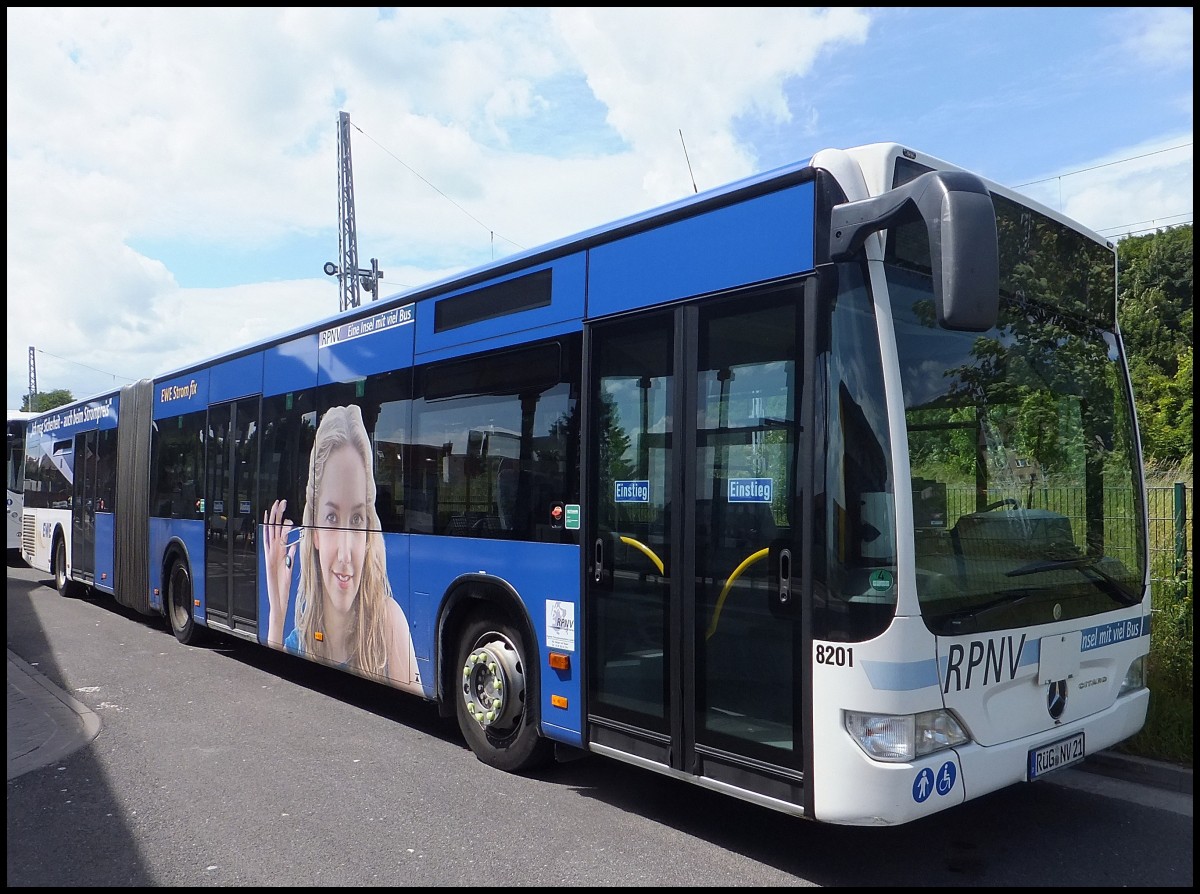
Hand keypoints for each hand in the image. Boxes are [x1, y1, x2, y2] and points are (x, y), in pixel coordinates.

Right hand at [263, 499, 295, 646]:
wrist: (278, 600)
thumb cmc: (283, 586)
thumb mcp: (290, 568)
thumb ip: (292, 556)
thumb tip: (295, 545)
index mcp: (277, 553)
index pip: (277, 533)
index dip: (278, 520)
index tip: (281, 508)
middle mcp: (273, 552)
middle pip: (274, 529)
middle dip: (276, 514)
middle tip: (280, 501)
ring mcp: (271, 556)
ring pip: (273, 534)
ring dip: (275, 520)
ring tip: (279, 507)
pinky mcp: (271, 561)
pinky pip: (273, 545)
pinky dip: (275, 535)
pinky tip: (279, 525)